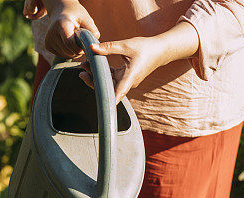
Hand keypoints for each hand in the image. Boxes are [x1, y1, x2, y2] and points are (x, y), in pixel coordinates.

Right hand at [25, 0, 99, 58]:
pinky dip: (68, 52)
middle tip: (82, 43)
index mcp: (62, 25)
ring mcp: (48, 40)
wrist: (61, 11)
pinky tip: (69, 44)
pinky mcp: (47, 45)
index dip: (80, 49)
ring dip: (73, 53)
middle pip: (68, 51)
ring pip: (65, 55)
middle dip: (78, 51)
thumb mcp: (86, 18)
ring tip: (76, 42)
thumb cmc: (75, 15)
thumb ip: (92, 31)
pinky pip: (61, 55)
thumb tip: (93, 46)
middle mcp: (52, 33)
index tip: (86, 45)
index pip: (70, 44)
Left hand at [79, 22, 199, 102]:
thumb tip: (92, 47)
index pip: (118, 92)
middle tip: (82, 70)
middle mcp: (128, 83)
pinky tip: (92, 65)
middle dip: (93, 80)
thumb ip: (109, 47)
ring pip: (107, 83)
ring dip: (95, 75)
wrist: (160, 50)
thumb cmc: (146, 48)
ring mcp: (126, 82)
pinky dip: (102, 72)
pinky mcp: (124, 78)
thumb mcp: (127, 45)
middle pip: (107, 87)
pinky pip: (110, 78)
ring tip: (84, 65)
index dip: (109, 100)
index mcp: (130, 77)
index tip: (100, 105)